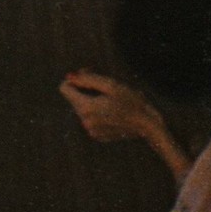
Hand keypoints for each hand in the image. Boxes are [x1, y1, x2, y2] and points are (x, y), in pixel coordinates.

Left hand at [59, 69, 191, 182]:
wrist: (146, 125)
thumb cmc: (131, 102)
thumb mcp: (111, 85)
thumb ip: (88, 79)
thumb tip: (70, 76)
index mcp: (86, 107)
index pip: (64, 88)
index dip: (76, 80)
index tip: (89, 77)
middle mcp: (85, 121)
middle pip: (74, 99)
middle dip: (85, 90)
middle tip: (105, 88)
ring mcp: (90, 130)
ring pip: (82, 109)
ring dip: (92, 102)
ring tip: (112, 102)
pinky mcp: (97, 136)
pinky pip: (91, 120)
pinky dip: (98, 114)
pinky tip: (114, 113)